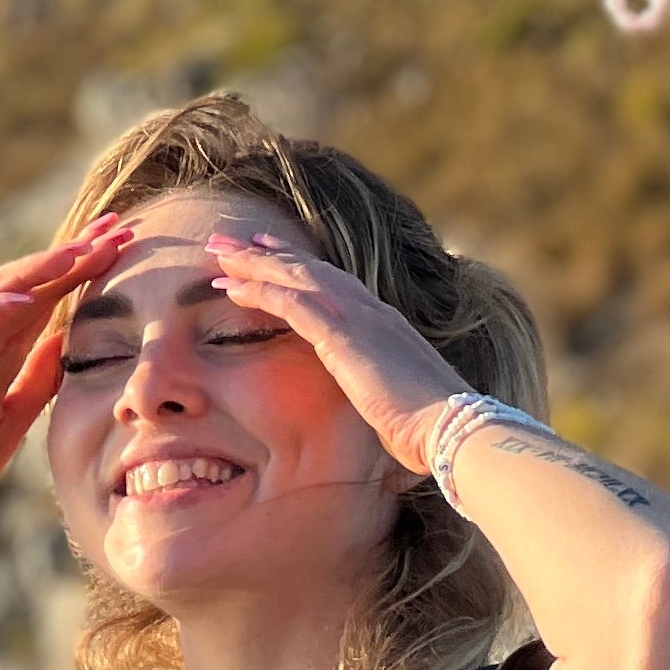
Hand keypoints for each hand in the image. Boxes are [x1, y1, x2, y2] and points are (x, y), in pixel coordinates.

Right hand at [0, 222, 132, 532]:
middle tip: (118, 226)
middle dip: (73, 255)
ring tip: (78, 252)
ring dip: (36, 270)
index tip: (128, 246)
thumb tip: (71, 346)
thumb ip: (36, 385)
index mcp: (1, 353)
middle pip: (30, 283)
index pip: (51, 299)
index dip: (87, 271)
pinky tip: (22, 302)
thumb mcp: (7, 426)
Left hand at [197, 230, 470, 463]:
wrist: (450, 429)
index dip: (299, 266)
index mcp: (386, 325)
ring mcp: (359, 320)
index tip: (269, 252)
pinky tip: (232, 287)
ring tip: (219, 252)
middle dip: (267, 253)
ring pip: (296, 277)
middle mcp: (372, 312)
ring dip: (254, 263)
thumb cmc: (432, 428)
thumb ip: (384, 394)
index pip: (334, 283)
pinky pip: (292, 304)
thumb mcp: (402, 403)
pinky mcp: (344, 337)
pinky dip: (261, 290)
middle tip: (230, 241)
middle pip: (310, 269)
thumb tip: (380, 412)